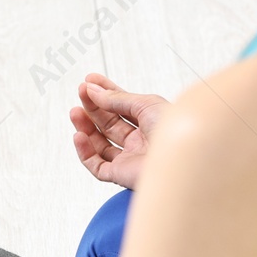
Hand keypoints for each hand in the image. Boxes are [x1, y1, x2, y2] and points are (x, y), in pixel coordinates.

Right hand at [69, 73, 167, 189]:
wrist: (182, 158)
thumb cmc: (176, 131)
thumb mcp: (146, 104)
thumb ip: (117, 98)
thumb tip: (94, 90)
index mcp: (151, 123)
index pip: (122, 106)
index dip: (105, 93)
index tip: (90, 81)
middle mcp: (140, 142)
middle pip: (109, 124)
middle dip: (93, 107)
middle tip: (81, 91)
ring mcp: (130, 158)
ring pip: (100, 144)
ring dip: (85, 127)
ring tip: (75, 112)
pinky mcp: (120, 175)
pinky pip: (97, 165)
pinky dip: (85, 152)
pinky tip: (79, 136)